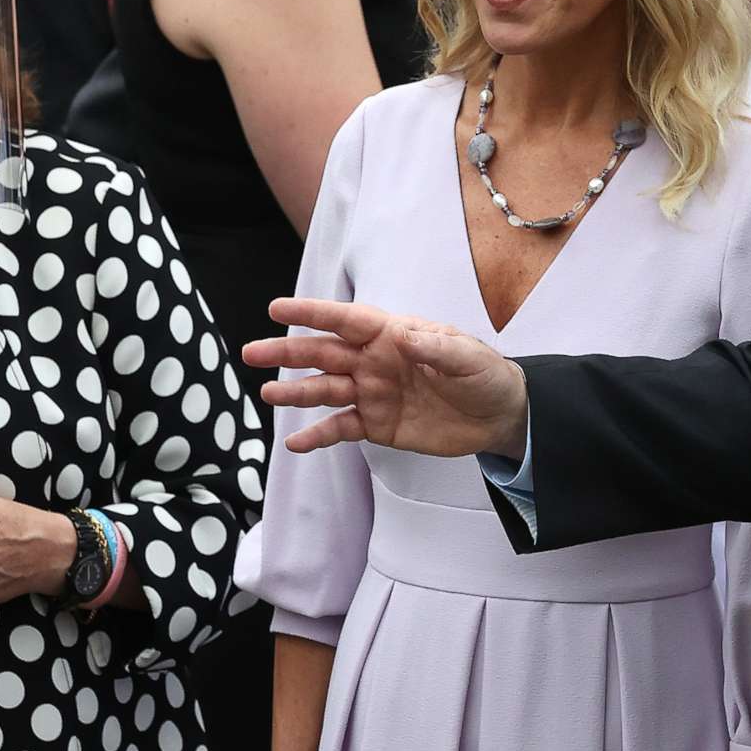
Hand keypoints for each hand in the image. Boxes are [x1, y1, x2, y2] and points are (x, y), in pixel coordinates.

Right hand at [245, 298, 528, 458]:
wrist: (498, 416)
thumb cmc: (484, 375)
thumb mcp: (468, 357)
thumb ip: (435, 346)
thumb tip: (403, 335)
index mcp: (391, 334)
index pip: (346, 320)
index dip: (312, 314)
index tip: (278, 308)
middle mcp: (373, 361)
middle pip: (323, 354)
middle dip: (288, 353)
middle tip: (253, 352)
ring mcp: (371, 393)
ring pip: (325, 390)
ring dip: (296, 392)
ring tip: (268, 393)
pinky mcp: (376, 424)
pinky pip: (340, 428)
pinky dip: (316, 435)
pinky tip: (294, 441)